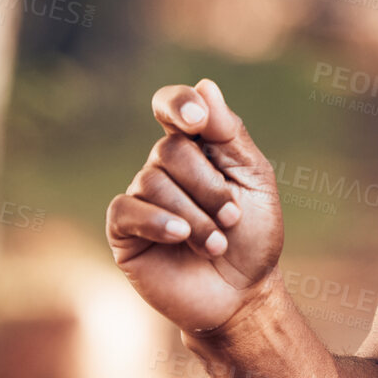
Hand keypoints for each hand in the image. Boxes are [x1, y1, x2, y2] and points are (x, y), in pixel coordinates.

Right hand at [106, 78, 284, 334]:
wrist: (242, 292)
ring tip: (217, 243)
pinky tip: (182, 238)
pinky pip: (127, 210)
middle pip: (171, 149)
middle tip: (233, 219)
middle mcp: (165, 167)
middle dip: (210, 187)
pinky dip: (160, 222)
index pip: (173, 106)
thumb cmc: (254, 234)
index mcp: (199, 147)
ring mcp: (142, 197)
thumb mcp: (254, 178)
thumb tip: (204, 85)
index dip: (178, 104)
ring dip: (196, 216)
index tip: (197, 119)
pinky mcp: (124, 230)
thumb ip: (229, 134)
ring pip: (153, 182)